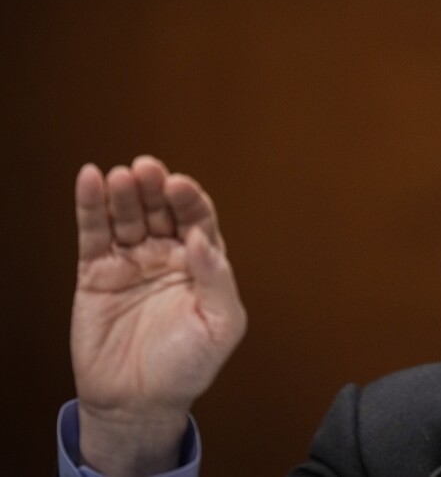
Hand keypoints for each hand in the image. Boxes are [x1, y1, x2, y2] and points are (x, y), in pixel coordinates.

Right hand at [71, 156, 246, 475]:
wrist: (139, 402)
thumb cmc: (187, 366)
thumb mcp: (220, 325)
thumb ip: (217, 280)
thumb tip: (201, 238)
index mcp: (201, 263)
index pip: (197, 219)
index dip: (189, 200)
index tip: (180, 186)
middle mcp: (167, 255)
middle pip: (162, 210)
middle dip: (156, 187)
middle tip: (148, 169)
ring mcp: (132, 260)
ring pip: (128, 216)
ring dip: (124, 193)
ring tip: (121, 176)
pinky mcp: (97, 272)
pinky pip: (93, 234)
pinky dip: (90, 206)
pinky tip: (90, 179)